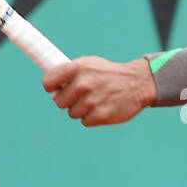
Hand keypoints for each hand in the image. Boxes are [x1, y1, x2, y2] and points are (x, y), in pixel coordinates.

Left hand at [43, 56, 157, 126]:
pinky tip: (102, 107)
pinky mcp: (99, 116)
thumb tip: (53, 91)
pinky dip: (92, 117)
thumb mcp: (90, 64)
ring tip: (96, 100)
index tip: (56, 89)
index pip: (48, 82)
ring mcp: (91, 101)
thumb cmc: (110, 74)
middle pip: (59, 101)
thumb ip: (70, 73)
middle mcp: (83, 84)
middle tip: (82, 96)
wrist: (138, 83)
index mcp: (78, 68)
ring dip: (81, 109)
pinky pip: (85, 121)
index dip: (51, 87)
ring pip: (72, 113)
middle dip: (68, 100)